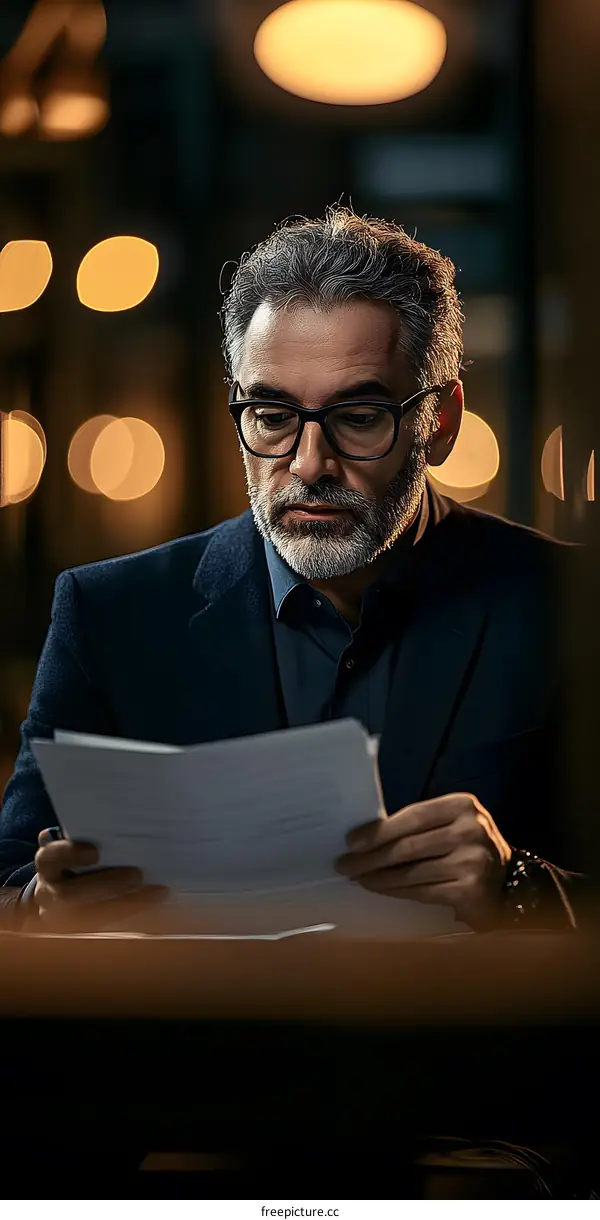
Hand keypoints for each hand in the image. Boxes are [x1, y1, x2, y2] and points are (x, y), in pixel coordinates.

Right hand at [30, 829, 167, 931]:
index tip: (95, 852)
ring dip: (126, 903)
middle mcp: (50, 892)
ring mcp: (65, 915)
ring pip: (90, 915)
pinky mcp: (84, 929)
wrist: (57, 896)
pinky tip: (157, 897)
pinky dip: (135, 910)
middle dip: (104, 885)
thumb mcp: (72, 844)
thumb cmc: (73, 859)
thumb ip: (86, 835)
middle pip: (70, 894)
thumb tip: (111, 822)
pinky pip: (110, 923)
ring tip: (155, 890)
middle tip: (136, 875)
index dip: (69, 854)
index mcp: (47, 865)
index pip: (50, 858)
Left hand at [335, 793, 512, 929]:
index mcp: (462, 805)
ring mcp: (473, 861)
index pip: (412, 816)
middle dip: (371, 857)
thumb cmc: (466, 846)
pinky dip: (397, 891)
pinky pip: (422, 891)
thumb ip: (417, 825)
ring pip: (412, 871)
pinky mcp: (470, 890)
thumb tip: (364, 837)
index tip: (351, 842)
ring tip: (358, 878)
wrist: (507, 880)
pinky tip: (381, 889)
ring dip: (379, 877)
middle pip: (408, 846)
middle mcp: (471, 830)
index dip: (378, 830)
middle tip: (345, 865)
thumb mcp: (449, 823)